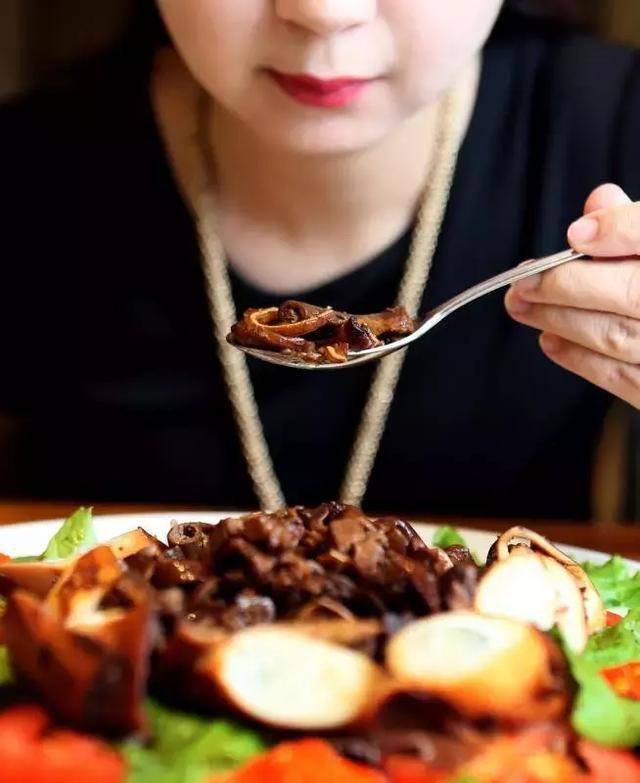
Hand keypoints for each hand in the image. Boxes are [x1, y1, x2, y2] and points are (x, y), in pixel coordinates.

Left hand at [504, 184, 639, 406]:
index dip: (622, 229)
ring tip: (523, 306)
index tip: (576, 234)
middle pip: (633, 293)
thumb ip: (638, 223)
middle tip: (523, 281)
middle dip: (567, 285)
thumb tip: (599, 202)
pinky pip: (623, 378)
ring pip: (618, 336)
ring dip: (560, 320)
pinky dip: (581, 358)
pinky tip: (550, 340)